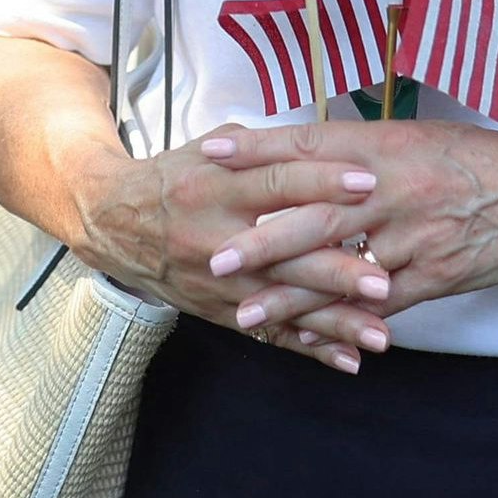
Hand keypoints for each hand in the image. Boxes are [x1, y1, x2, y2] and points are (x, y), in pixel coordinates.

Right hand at [71, 123, 383, 370]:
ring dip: (334, 322)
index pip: (275, 183)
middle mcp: (217, 236)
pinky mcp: (219, 311)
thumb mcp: (208, 148)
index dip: (321, 182)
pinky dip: (310, 349)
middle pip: (284, 255)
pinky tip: (348, 359)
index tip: (368, 184)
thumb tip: (320, 138)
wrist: (113, 222)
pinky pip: (270, 334)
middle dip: (335, 270)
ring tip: (380, 334)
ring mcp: (218, 282)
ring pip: (283, 305)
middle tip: (383, 278)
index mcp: (216, 185)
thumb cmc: (173, 177)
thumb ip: (262, 147)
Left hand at [203, 121, 497, 335]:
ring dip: (291, 296)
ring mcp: (414, 236)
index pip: (310, 145)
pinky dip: (342, 322)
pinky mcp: (434, 275)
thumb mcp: (417, 137)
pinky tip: (310, 338)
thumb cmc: (477, 158)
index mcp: (385, 145)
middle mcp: (393, 189)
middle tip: (216, 258)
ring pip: (342, 269)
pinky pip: (380, 305)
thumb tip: (305, 154)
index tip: (210, 155)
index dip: (258, 150)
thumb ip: (362, 149)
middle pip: (316, 216)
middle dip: (262, 241)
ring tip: (247, 314)